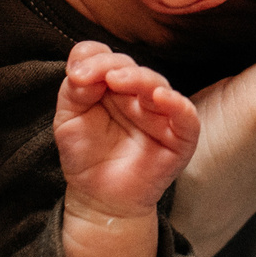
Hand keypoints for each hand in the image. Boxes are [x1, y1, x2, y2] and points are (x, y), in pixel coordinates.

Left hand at [54, 42, 198, 217]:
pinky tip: (161, 97)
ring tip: (118, 82)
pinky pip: (187, 116)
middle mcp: (138, 94)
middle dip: (113, 67)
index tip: (77, 74)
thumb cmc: (85, 156)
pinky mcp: (180, 137)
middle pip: (131, 68)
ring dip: (140, 79)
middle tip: (99, 77)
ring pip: (158, 85)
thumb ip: (74, 90)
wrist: (97, 198)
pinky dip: (177, 104)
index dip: (94, 58)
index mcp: (112, 85)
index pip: (108, 58)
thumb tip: (82, 70)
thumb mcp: (68, 118)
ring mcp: (160, 114)